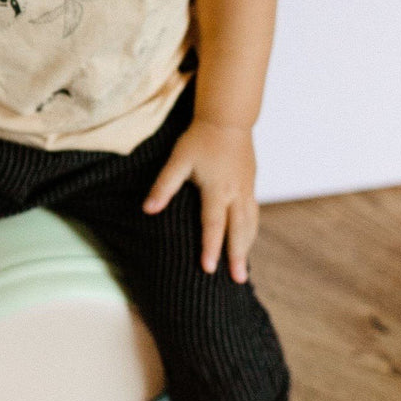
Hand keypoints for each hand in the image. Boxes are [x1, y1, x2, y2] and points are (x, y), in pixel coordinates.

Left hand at [142, 120, 258, 282]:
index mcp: (217, 190)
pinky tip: (247, 240)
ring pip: (250, 224)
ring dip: (246, 247)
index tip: (209, 269)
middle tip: (238, 280)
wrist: (228, 120)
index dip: (210, 248)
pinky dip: (251, 232)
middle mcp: (235, 193)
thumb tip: (147, 210)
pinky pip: (253, 215)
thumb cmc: (199, 139)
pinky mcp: (250, 185)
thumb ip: (164, 186)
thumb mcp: (178, 160)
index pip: (213, 225)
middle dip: (237, 256)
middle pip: (238, 231)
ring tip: (243, 268)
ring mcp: (246, 190)